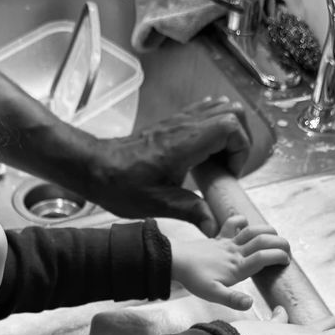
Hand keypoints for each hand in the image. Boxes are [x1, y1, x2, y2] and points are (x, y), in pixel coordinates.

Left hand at [80, 97, 251, 235]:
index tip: (228, 173)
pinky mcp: (172, 122)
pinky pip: (203, 112)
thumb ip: (191, 212)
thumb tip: (215, 227)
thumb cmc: (120, 183)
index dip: (240, 149)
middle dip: (240, 139)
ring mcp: (178, 120)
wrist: (94, 166)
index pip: (231, 126)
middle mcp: (185, 125)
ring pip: (219, 108)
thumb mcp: (158, 204)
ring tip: (218, 160)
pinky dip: (213, 127)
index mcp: (185, 142)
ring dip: (229, 131)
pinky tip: (204, 152)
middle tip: (228, 166)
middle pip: (232, 111)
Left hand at [170, 216, 289, 310]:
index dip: (279, 257)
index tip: (287, 262)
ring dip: (267, 230)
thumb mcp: (213, 294)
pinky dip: (241, 220)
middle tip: (288, 250)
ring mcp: (227, 243)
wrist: (174, 261)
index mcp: (237, 267)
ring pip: (251, 230)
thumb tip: (250, 304)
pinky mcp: (219, 238)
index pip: (264, 257)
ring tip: (276, 236)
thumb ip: (232, 299)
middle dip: (280, 243)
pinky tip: (246, 224)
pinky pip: (232, 224)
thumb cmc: (194, 279)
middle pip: (263, 241)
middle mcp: (235, 252)